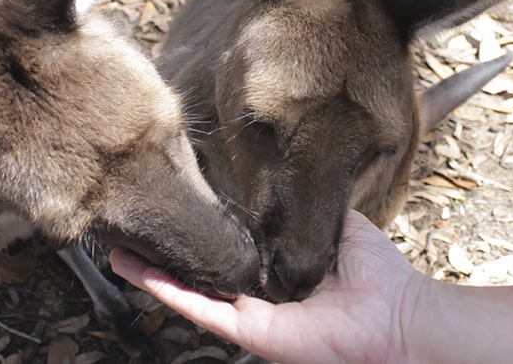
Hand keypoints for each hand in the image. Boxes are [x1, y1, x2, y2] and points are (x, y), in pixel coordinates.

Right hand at [110, 210, 426, 363]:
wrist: (396, 315)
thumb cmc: (379, 274)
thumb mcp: (341, 224)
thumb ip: (309, 208)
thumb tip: (287, 182)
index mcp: (279, 269)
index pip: (231, 248)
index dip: (203, 231)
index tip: (177, 207)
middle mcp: (260, 293)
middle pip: (202, 272)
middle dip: (166, 254)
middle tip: (132, 232)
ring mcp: (252, 313)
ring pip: (191, 291)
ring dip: (152, 273)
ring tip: (116, 253)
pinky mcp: (250, 330)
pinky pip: (202, 309)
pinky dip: (169, 291)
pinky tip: (139, 272)